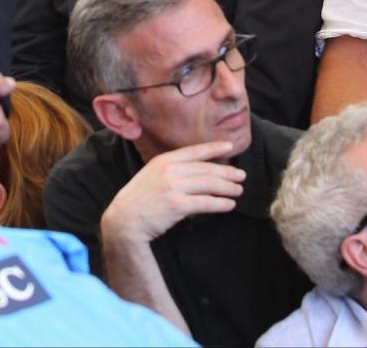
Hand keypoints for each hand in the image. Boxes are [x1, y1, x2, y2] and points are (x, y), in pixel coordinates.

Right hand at [100, 141, 243, 244]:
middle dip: (227, 172)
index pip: (195, 151)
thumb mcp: (152, 175)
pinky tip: (229, 205)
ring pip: (209, 184)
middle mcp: (170, 170)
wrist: (124, 220)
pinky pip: (205, 202)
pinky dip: (220, 203)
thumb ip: (172, 170)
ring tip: (238, 190)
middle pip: (206, 169)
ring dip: (227, 187)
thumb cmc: (140, 199)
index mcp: (164, 160)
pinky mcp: (177, 205)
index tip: (230, 146)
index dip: (214, 148)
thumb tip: (196, 171)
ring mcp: (173, 187)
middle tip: (241, 175)